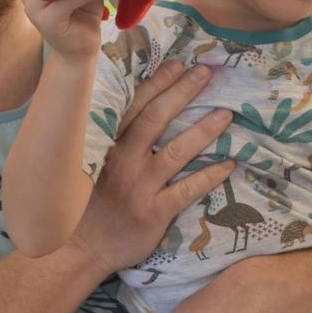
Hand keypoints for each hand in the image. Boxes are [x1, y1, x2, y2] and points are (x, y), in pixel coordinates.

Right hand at [72, 60, 234, 274]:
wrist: (81, 248)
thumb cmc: (88, 204)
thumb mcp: (89, 165)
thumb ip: (108, 139)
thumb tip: (132, 108)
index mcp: (107, 145)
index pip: (135, 106)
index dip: (158, 83)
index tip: (178, 64)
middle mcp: (124, 160)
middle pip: (157, 119)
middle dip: (183, 93)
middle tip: (206, 73)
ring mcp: (140, 186)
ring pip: (177, 151)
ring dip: (204, 131)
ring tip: (226, 114)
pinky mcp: (154, 211)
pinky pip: (187, 190)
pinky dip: (210, 176)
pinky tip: (230, 164)